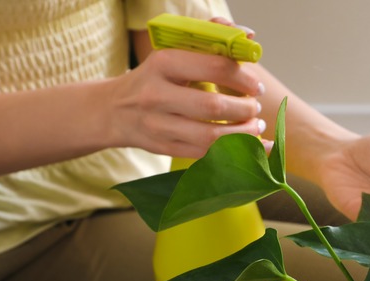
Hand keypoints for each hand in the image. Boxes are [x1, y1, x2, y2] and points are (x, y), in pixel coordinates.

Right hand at [104, 47, 265, 158]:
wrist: (113, 110)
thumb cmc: (156, 78)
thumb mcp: (174, 52)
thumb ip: (211, 39)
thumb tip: (248, 36)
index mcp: (164, 63)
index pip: (215, 67)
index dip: (243, 78)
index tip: (255, 86)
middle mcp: (157, 95)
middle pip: (214, 106)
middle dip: (245, 109)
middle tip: (256, 109)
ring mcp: (158, 125)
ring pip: (211, 138)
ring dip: (242, 135)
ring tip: (254, 127)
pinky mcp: (163, 148)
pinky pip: (204, 155)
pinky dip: (231, 153)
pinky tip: (245, 146)